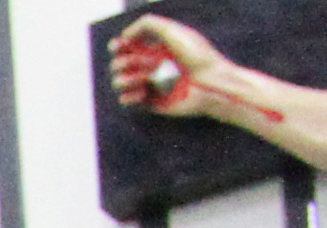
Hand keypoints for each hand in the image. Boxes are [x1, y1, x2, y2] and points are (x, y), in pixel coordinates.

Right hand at [109, 15, 225, 114]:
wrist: (209, 84)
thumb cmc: (196, 56)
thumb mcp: (172, 31)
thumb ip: (147, 24)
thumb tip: (123, 37)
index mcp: (156, 48)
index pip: (126, 45)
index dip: (117, 45)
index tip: (119, 46)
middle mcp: (150, 65)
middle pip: (118, 63)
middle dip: (123, 63)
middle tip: (142, 64)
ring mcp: (149, 84)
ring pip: (118, 82)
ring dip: (125, 80)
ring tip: (143, 80)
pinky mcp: (148, 103)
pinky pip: (124, 101)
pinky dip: (129, 96)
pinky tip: (143, 93)